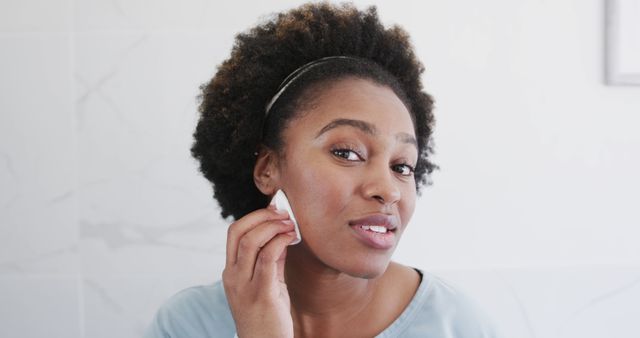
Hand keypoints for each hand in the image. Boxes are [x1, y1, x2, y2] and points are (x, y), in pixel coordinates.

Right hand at [222, 205, 296, 337]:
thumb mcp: (267, 285)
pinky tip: (292, 239)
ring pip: (251, 240)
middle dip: (262, 216)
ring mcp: (244, 285)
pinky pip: (268, 257)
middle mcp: (233, 276)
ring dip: (273, 226)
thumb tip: (281, 237)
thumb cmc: (267, 318)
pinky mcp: (262, 293)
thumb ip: (271, 261)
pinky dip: (280, 241)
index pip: (234, 233)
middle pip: (238, 231)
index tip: (274, 212)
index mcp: (231, 272)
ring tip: (291, 224)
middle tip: (284, 214)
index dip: (254, 217)